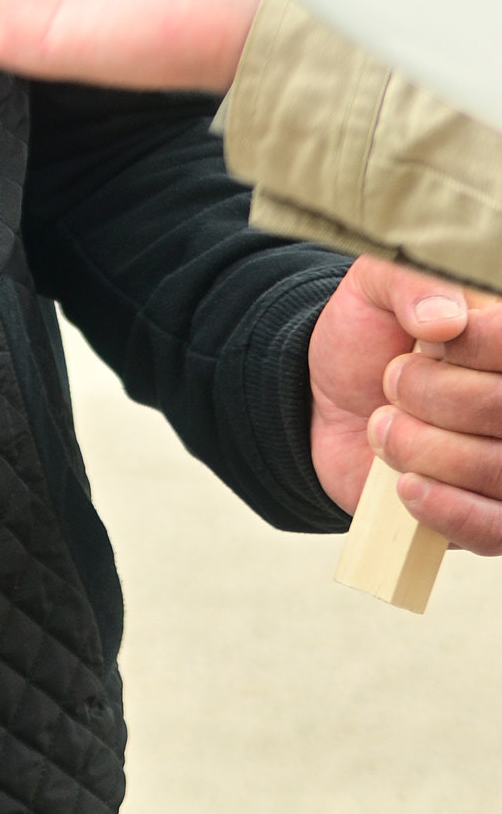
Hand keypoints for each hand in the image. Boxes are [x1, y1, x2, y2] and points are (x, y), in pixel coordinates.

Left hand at [309, 260, 501, 547]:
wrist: (329, 404)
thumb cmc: (367, 338)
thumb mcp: (375, 289)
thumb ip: (409, 283)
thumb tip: (444, 319)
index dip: (471, 346)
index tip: (428, 341)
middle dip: (432, 396)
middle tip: (391, 383)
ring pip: (498, 469)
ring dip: (424, 448)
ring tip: (382, 428)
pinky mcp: (495, 520)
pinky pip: (497, 530)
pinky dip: (450, 511)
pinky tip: (407, 487)